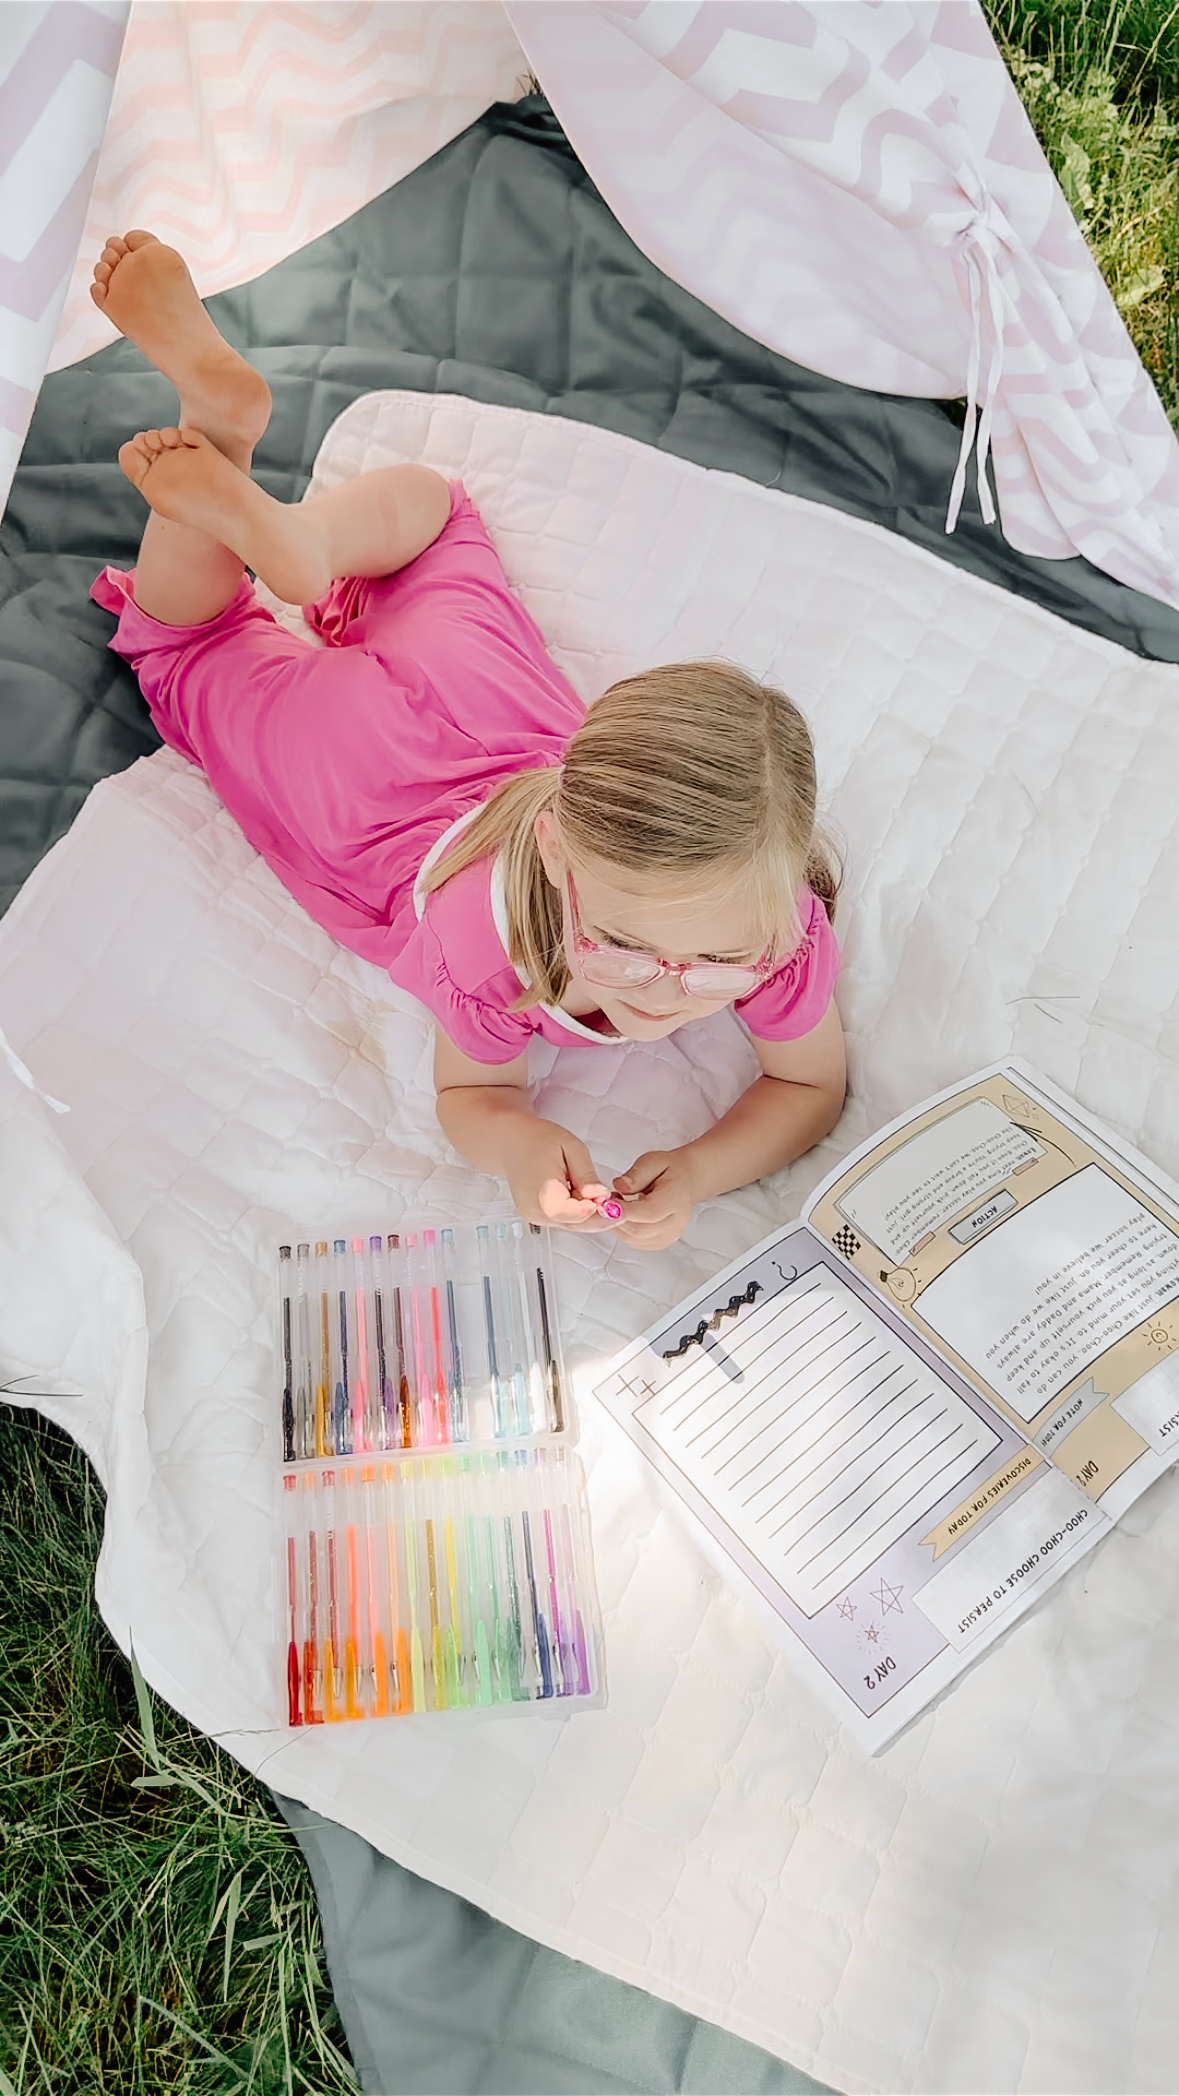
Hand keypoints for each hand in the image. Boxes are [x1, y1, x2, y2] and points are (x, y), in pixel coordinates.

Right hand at [506, 1116, 614, 1232]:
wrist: (512, 1142)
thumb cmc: (539, 1140)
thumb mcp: (571, 1148)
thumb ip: (586, 1175)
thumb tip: (601, 1196)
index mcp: (544, 1195)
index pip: (578, 1215)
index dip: (599, 1210)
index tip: (613, 1201)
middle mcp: (536, 1212)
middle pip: (577, 1224)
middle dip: (599, 1215)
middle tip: (614, 1202)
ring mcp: (535, 1217)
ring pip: (572, 1224)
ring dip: (589, 1214)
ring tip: (595, 1193)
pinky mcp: (536, 1217)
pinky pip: (563, 1220)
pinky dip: (577, 1212)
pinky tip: (581, 1196)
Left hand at [610, 1148, 696, 1249]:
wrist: (685, 1181)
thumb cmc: (670, 1171)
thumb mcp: (653, 1161)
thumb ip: (636, 1174)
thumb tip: (620, 1186)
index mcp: (676, 1200)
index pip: (648, 1212)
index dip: (624, 1210)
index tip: (607, 1202)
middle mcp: (676, 1222)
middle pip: (639, 1230)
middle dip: (617, 1218)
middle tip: (607, 1201)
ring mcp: (669, 1236)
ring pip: (634, 1239)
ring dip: (618, 1224)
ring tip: (617, 1205)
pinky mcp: (660, 1242)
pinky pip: (636, 1242)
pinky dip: (624, 1231)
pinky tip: (624, 1215)